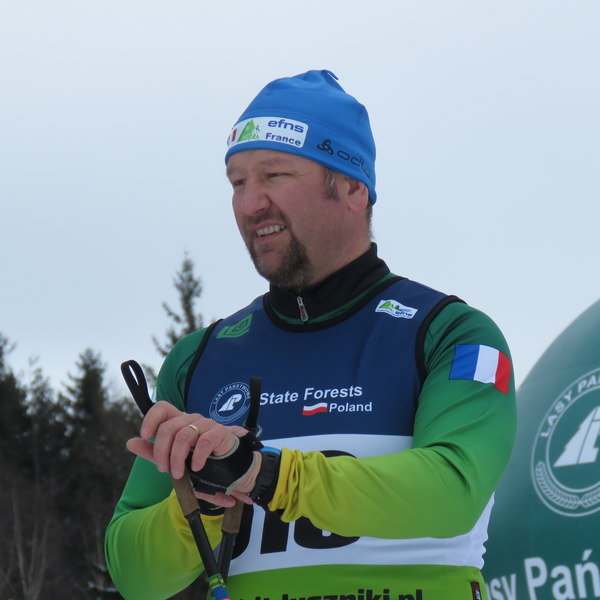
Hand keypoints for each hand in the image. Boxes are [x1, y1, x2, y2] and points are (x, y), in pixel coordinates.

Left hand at [126, 401, 244, 479]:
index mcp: (180, 422)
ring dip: (177, 458)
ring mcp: (207, 425)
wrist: (232, 469)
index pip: (162, 407)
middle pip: (168, 427)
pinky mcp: (221, 433)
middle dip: (161, 451)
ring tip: (179, 474)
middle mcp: (192, 420)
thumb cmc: (203, 462)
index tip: (145, 435)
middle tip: (163, 469)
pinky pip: (204, 442)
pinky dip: (197, 457)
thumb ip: (153, 451)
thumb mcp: (174, 459)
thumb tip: (130, 442)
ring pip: (183, 436)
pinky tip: (197, 468)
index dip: (151, 418)